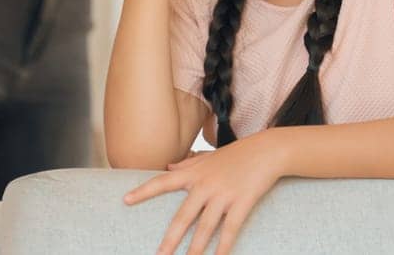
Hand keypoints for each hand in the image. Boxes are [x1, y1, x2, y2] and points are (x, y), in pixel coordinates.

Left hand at [123, 131, 284, 254]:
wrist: (267, 150)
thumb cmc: (238, 153)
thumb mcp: (209, 156)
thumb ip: (188, 163)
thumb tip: (168, 167)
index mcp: (194, 172)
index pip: (163, 182)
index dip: (144, 191)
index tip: (126, 200)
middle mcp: (205, 184)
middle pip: (183, 216)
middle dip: (170, 239)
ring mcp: (223, 194)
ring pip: (205, 228)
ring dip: (195, 250)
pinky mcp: (242, 202)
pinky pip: (230, 229)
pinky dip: (223, 247)